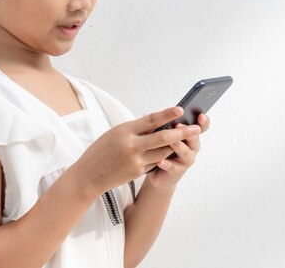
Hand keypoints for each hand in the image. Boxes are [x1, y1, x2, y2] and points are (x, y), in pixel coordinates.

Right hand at [74, 107, 201, 194]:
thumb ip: (136, 128)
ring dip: (175, 145)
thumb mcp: (116, 133)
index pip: (150, 120)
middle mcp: (131, 146)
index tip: (180, 108)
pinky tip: (171, 151)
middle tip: (196, 128)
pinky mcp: (138, 172)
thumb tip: (157, 121)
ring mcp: (136, 161)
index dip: (167, 114)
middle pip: (162, 138)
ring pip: (163, 152)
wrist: (89, 175)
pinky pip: (156, 162)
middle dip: (182, 132)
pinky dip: (163, 156)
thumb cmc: (101, 150)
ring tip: (187, 137)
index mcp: (125, 131)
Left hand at [146, 113, 210, 189]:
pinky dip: (166, 164)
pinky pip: (172, 167)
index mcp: (190, 135)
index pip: (201, 127)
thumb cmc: (162, 149)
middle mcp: (191, 147)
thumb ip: (160, 124)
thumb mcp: (162, 134)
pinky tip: (159, 161)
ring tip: (171, 141)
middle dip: (187, 131)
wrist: (159, 172)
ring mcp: (185, 160)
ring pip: (185, 153)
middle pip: (194, 138)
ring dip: (178, 146)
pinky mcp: (177, 171)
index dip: (203, 121)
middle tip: (178, 125)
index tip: (200, 116)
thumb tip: (147, 115)